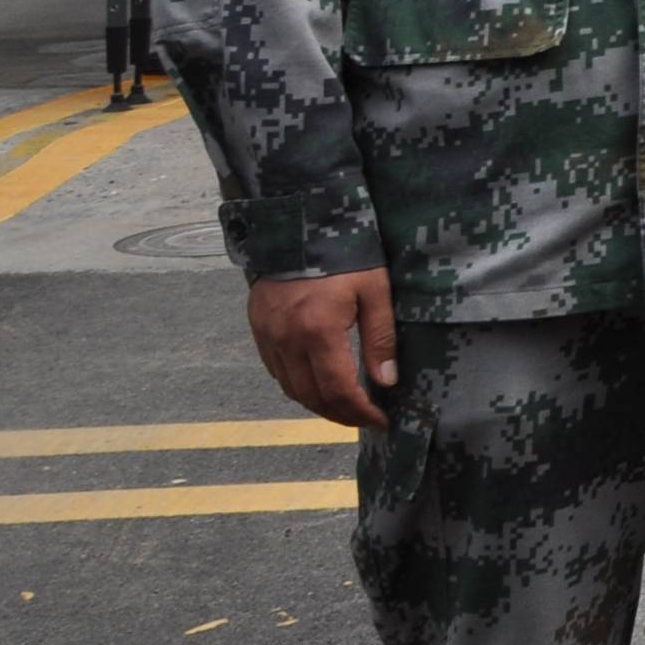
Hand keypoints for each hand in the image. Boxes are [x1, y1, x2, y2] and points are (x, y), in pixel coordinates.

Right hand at [245, 268, 397, 429]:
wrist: (299, 224)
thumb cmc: (345, 254)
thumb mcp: (374, 290)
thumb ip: (380, 338)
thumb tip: (386, 381)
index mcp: (318, 332)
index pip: (339, 390)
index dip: (360, 412)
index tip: (381, 420)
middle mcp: (287, 341)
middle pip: (311, 397)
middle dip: (340, 415)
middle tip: (365, 418)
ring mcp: (267, 337)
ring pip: (290, 389)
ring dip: (317, 404)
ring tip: (344, 407)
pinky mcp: (258, 330)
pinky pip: (276, 371)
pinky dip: (297, 385)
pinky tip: (317, 383)